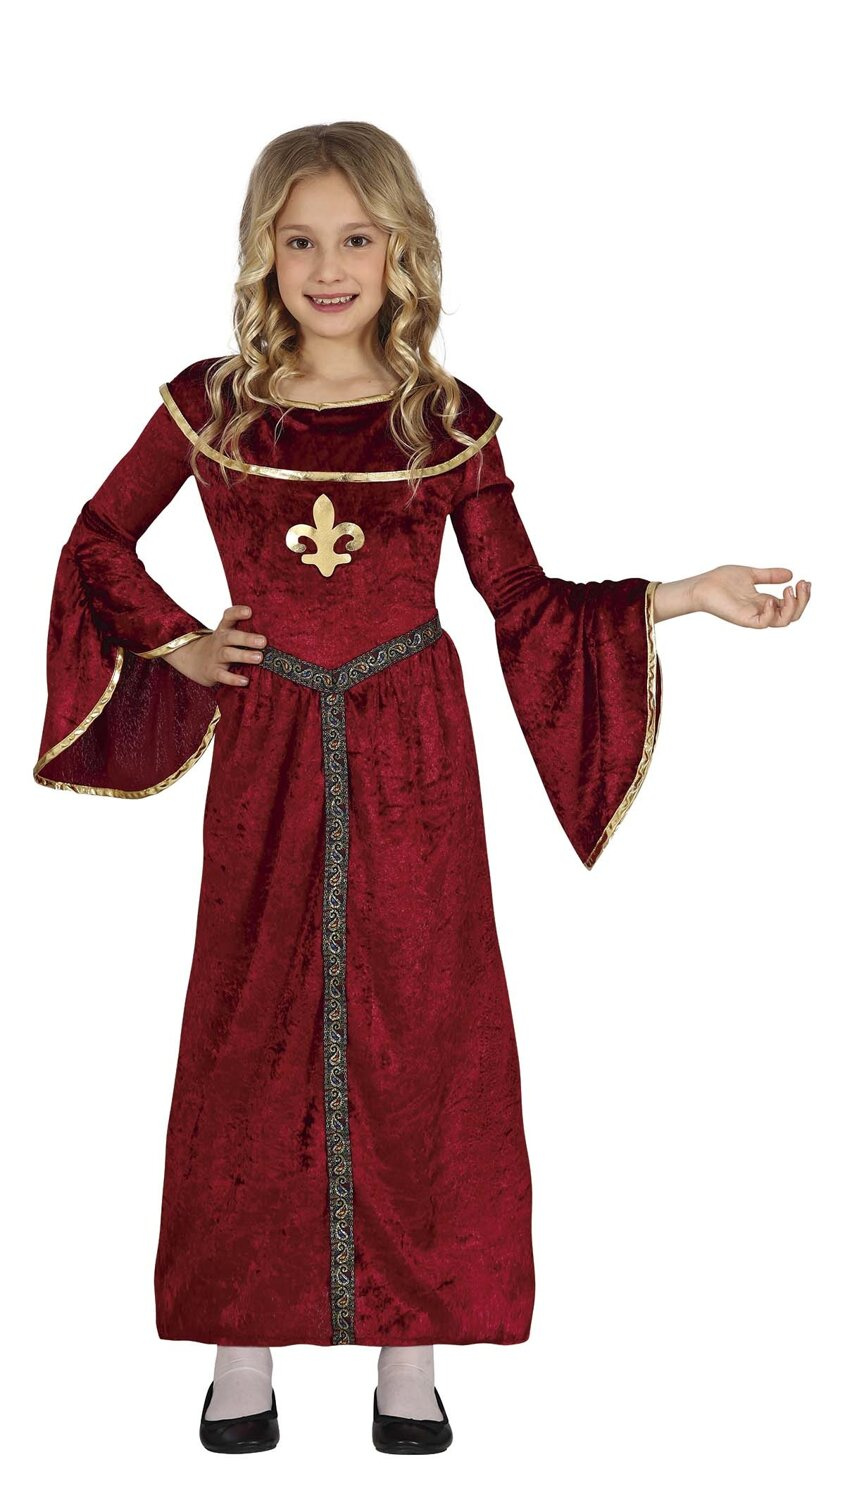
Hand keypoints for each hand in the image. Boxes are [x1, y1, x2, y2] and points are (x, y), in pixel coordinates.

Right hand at [165, 605, 266, 686]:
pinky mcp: (213, 672)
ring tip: (259, 657)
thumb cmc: (220, 646)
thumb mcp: (228, 635)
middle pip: (231, 637)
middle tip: (263, 641)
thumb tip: (275, 630)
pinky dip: (233, 679)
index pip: (228, 617)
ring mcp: (215, 656)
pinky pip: (222, 675)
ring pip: (228, 654)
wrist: (193, 661)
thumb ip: (245, 631)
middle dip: (247, 638)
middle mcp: (219, 641)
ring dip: (244, 656)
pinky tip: (245, 681)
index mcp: (224, 629)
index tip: (249, 611)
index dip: (237, 613)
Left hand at [692, 566, 810, 627]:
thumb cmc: (721, 581)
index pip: (791, 605)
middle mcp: (762, 611)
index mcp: (765, 601)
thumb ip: (770, 575)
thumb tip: (790, 574)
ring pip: (783, 621)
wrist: (702, 586)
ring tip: (788, 590)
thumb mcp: (751, 574)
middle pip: (792, 615)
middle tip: (802, 584)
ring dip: (792, 606)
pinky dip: (772, 612)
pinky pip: (764, 623)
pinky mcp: (744, 619)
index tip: (805, 581)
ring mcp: (754, 616)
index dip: (802, 595)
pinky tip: (770, 599)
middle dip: (803, 600)